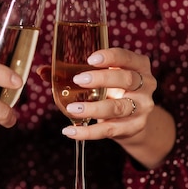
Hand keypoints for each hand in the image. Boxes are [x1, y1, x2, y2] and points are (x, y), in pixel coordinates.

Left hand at [62, 47, 175, 168]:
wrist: (134, 117)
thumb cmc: (113, 88)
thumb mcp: (102, 76)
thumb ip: (73, 71)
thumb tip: (42, 71)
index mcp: (138, 65)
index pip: (127, 57)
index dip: (110, 57)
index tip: (90, 59)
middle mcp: (145, 85)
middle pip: (126, 80)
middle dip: (101, 79)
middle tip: (78, 80)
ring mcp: (142, 107)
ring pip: (118, 108)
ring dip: (93, 109)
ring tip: (72, 109)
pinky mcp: (133, 127)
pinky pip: (109, 130)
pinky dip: (88, 132)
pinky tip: (71, 131)